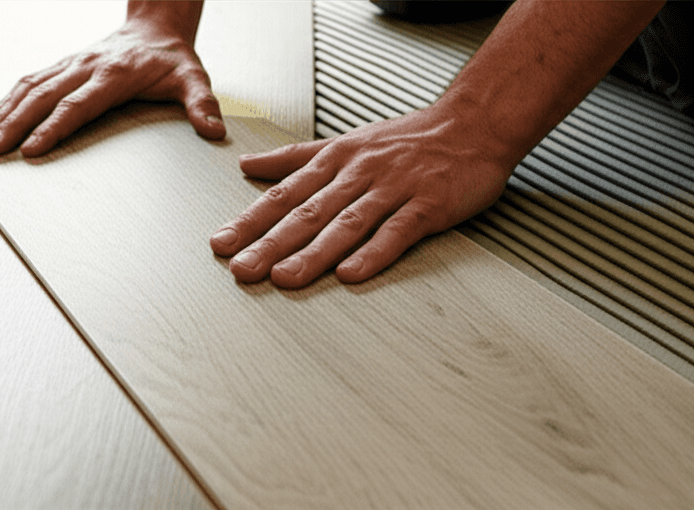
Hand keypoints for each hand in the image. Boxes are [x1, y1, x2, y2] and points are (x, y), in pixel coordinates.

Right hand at [0, 19, 223, 156]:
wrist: (157, 26)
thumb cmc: (172, 58)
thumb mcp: (193, 78)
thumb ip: (202, 104)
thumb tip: (214, 130)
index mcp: (114, 75)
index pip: (77, 105)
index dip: (53, 127)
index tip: (33, 148)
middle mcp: (86, 67)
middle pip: (44, 97)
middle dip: (16, 123)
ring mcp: (72, 64)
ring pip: (31, 86)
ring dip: (6, 110)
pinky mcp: (65, 65)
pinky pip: (31, 79)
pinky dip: (9, 96)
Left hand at [209, 106, 514, 287]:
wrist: (472, 123)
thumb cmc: (408, 138)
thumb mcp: (344, 141)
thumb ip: (294, 158)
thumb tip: (246, 165)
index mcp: (335, 161)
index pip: (284, 194)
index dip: (251, 221)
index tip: (221, 244)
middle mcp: (358, 174)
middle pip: (308, 212)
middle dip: (270, 243)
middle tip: (242, 270)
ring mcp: (393, 189)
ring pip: (347, 223)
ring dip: (313, 253)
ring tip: (284, 278)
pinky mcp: (428, 205)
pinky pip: (397, 232)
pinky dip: (374, 253)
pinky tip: (352, 275)